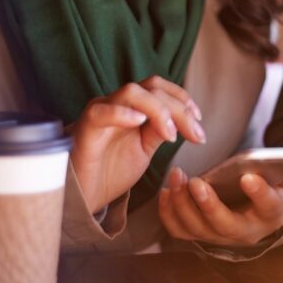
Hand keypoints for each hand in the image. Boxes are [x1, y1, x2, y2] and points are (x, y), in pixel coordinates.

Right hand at [70, 76, 205, 213]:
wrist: (84, 195)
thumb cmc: (110, 170)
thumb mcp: (144, 149)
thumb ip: (159, 130)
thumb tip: (183, 120)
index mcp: (131, 107)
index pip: (159, 87)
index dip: (182, 98)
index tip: (199, 120)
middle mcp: (116, 103)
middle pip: (152, 88)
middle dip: (179, 109)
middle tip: (195, 134)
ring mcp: (101, 111)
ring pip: (131, 92)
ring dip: (158, 110)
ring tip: (170, 134)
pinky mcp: (87, 127)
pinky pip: (102, 112)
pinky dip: (122, 113)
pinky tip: (139, 122)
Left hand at [157, 167, 282, 247]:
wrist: (256, 221)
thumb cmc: (269, 195)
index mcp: (269, 215)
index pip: (267, 206)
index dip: (259, 193)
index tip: (248, 177)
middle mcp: (244, 232)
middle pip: (224, 224)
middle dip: (208, 204)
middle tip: (196, 182)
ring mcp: (218, 237)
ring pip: (197, 228)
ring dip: (182, 203)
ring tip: (177, 177)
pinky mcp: (199, 235)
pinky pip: (180, 230)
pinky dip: (168, 212)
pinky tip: (166, 191)